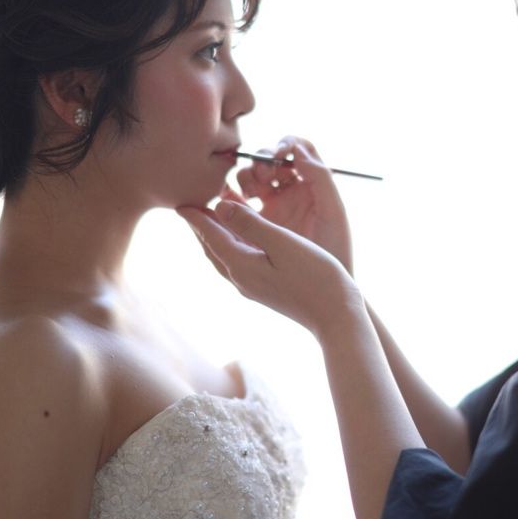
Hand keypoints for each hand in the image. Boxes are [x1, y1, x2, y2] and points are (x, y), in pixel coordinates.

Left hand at [179, 200, 361, 337]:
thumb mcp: (282, 243)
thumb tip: (219, 207)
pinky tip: (242, 242)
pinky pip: (238, 264)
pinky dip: (232, 247)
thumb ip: (250, 224)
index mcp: (241, 265)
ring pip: (224, 258)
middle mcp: (241, 278)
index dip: (196, 217)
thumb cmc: (315, 277)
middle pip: (212, 248)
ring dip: (215, 238)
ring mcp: (253, 287)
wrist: (336, 316)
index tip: (181, 202)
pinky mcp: (265, 290)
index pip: (210, 236)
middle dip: (201, 227)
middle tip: (192, 207)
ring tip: (212, 220)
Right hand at [231, 137, 353, 273]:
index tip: (279, 154)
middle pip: (268, 161)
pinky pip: (238, 206)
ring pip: (252, 179)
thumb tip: (296, 148)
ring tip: (248, 191)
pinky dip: (229, 200)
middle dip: (261, 161)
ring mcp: (272, 207)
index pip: (295, 149)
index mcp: (312, 184)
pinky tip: (226, 203)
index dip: (284, 145)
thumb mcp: (333, 213)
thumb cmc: (336, 251)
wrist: (326, 293)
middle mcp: (291, 191)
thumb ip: (319, 177)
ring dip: (246, 178)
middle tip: (263, 178)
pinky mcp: (256, 226)